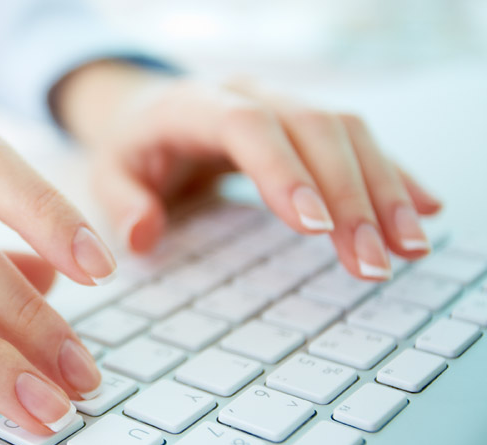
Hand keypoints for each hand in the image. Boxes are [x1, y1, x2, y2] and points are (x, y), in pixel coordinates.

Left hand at [53, 61, 441, 279]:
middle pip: (313, 129)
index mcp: (193, 105)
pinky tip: (423, 210)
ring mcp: (284, 103)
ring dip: (384, 190)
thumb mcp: (109, 173)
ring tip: (408, 248)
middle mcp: (249, 94)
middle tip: (370, 261)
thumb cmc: (134, 149)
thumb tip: (142, 235)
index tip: (316, 226)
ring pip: (348, 132)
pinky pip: (360, 141)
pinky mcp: (308, 123)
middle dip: (349, 195)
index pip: (247, 126)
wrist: (151, 112)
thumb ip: (122, 203)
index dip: (284, 171)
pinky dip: (393, 177)